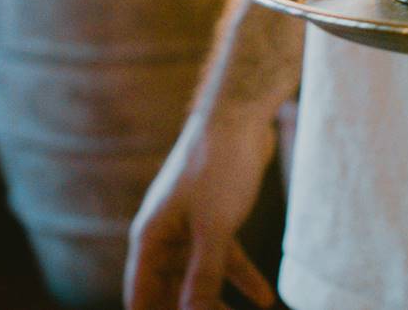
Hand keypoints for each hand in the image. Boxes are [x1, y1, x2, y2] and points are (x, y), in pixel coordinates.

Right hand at [125, 113, 277, 309]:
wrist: (241, 116)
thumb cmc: (219, 167)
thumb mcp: (214, 228)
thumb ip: (204, 274)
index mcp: (150, 239)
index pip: (141, 296)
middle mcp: (165, 235)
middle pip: (171, 290)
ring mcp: (190, 226)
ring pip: (200, 276)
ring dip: (217, 302)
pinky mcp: (217, 217)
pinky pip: (226, 258)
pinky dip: (243, 278)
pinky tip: (265, 299)